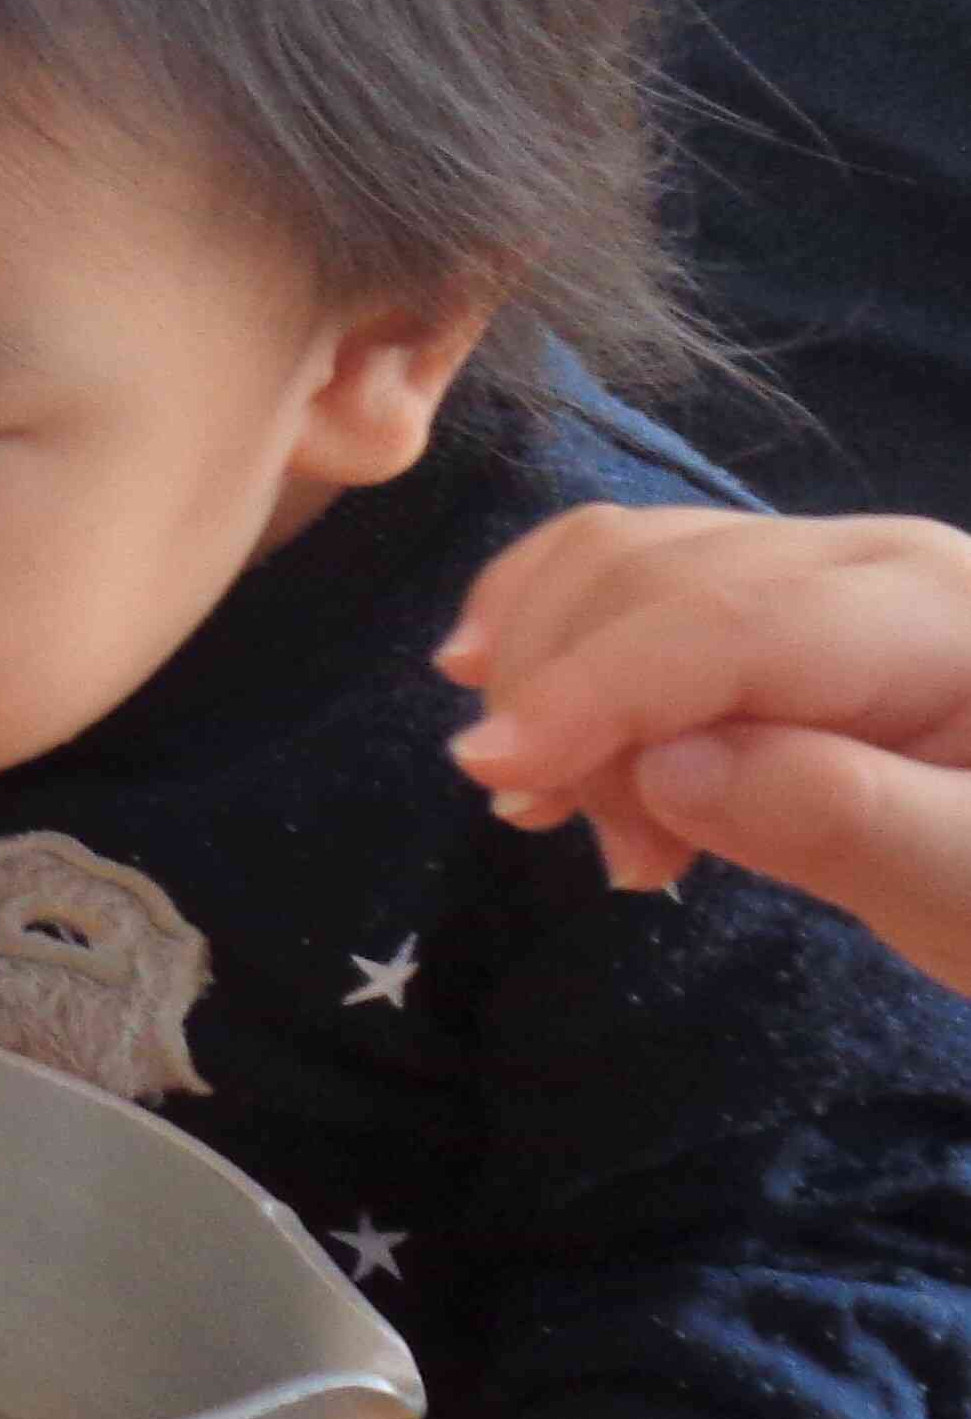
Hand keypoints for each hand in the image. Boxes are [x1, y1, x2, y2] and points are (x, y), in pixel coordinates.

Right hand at [443, 504, 970, 984]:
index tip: (492, 774)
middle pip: (653, 580)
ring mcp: (806, 563)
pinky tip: (498, 690)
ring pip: (615, 562)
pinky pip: (618, 570)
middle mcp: (860, 557)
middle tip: (621, 862)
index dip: (598, 688)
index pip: (730, 623)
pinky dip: (541, 629)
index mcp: (934, 615)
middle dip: (570, 707)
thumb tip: (668, 767)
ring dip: (543, 680)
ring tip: (571, 814)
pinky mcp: (759, 592)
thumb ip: (848, 821)